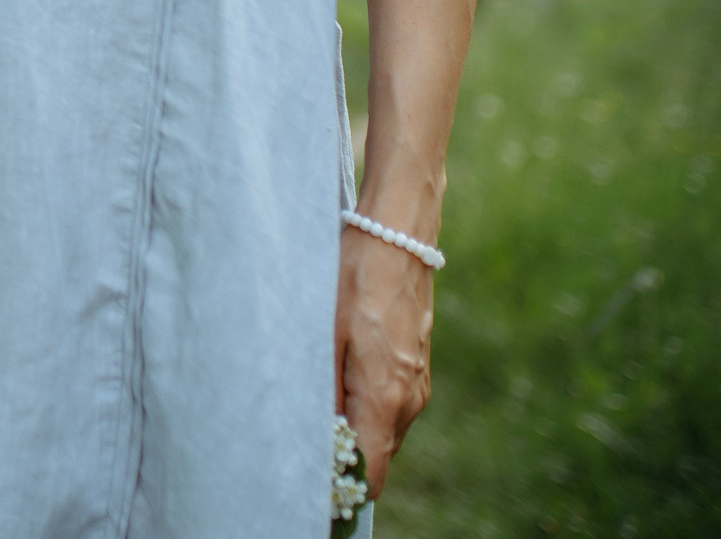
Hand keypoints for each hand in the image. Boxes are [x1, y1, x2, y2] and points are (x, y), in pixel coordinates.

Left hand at [334, 223, 433, 494]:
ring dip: (356, 431)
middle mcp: (409, 399)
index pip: (371, 473)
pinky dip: (367, 408)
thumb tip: (316, 434)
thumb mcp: (323, 331)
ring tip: (316, 408)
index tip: (314, 484)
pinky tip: (338, 381)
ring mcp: (418, 383)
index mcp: (385, 397)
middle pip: (377, 456)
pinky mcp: (417, 366)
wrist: (396, 233)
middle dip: (345, 460)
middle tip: (302, 442)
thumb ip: (322, 389)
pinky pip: (391, 405)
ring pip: (384, 430)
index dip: (343, 488)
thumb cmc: (353, 276)